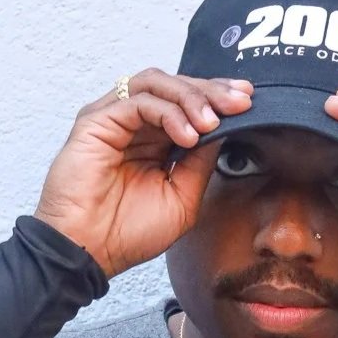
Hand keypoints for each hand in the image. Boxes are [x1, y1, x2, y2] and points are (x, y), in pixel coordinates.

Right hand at [33, 69, 253, 278]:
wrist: (89, 253)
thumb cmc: (127, 233)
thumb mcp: (183, 198)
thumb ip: (201, 163)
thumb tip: (225, 129)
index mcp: (155, 141)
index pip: (188, 104)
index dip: (218, 98)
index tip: (249, 101)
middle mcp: (134, 124)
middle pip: (176, 86)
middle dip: (212, 91)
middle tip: (240, 101)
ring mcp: (114, 119)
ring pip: (157, 84)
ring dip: (191, 97)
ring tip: (211, 121)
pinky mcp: (96, 120)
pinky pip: (138, 101)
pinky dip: (167, 112)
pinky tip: (187, 136)